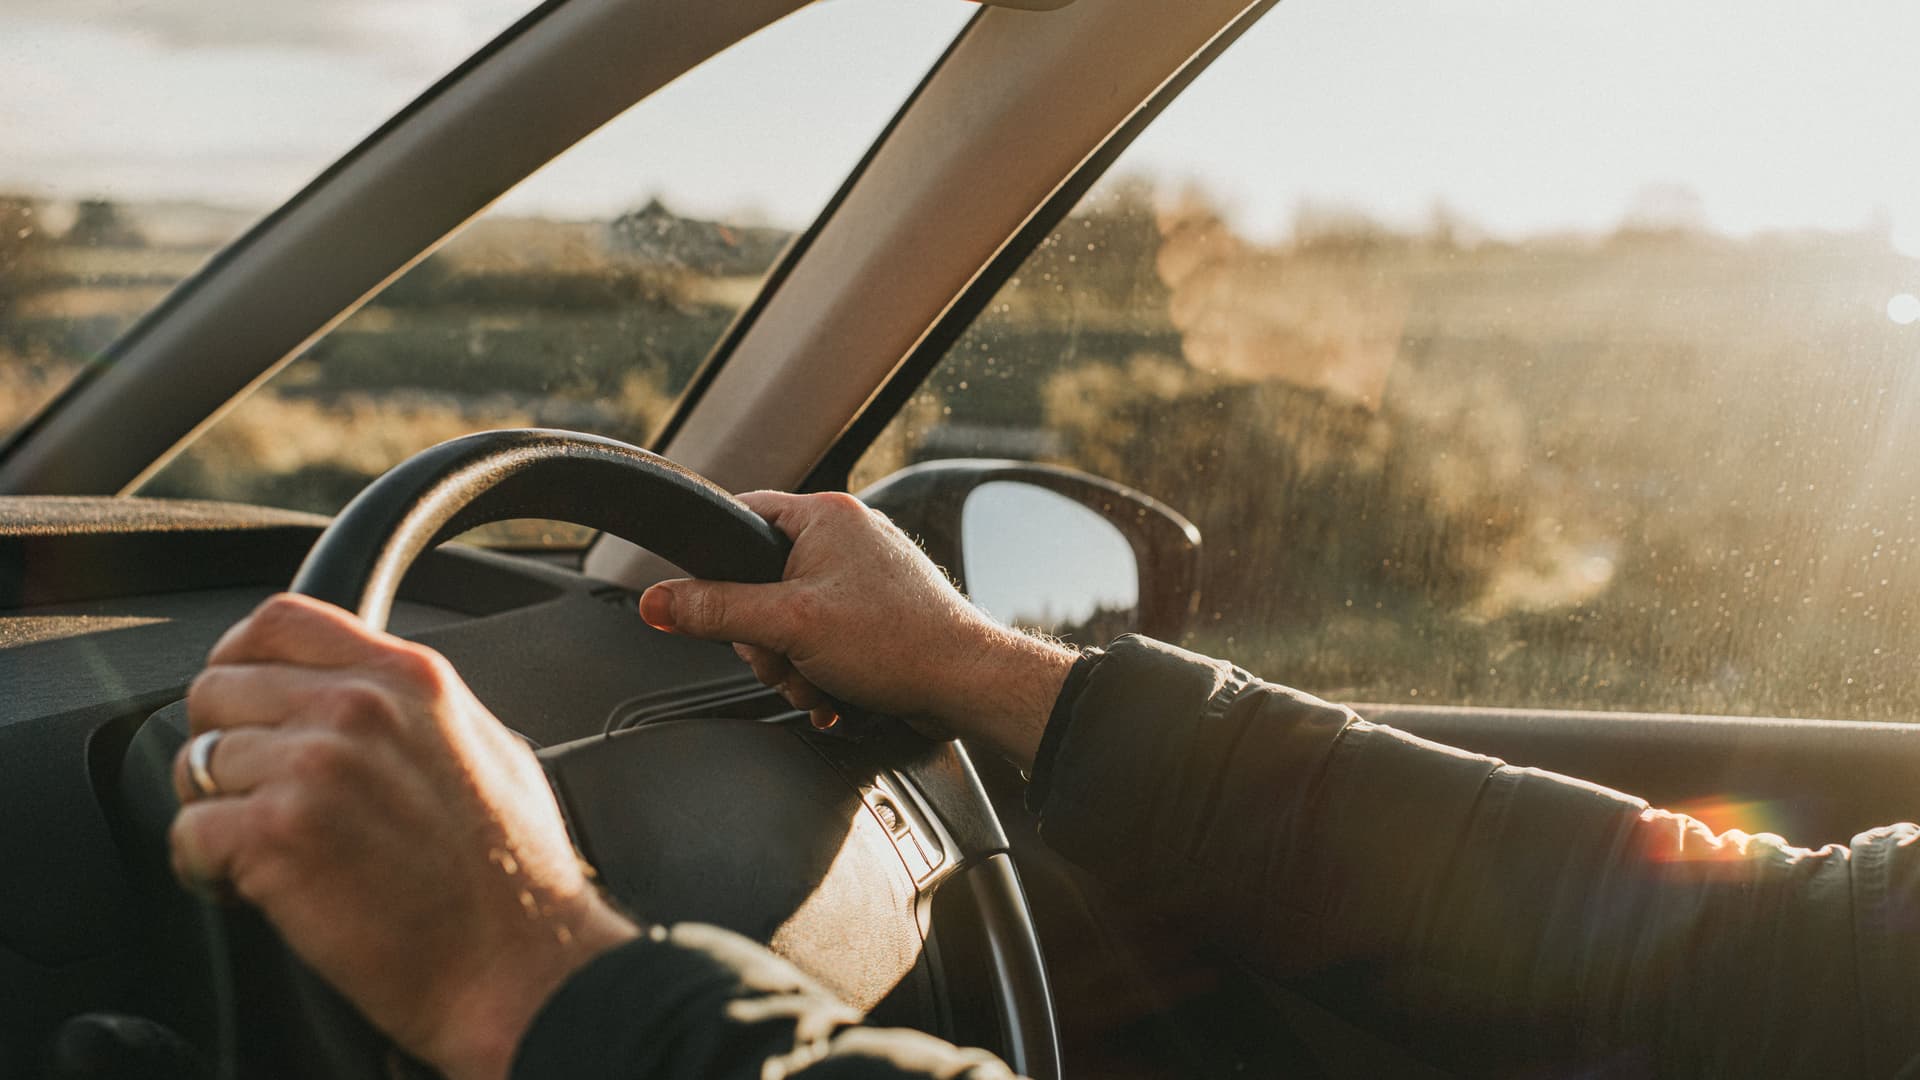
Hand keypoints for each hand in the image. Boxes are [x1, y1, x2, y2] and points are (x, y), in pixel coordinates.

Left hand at [169, 594, 637, 1079]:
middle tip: (258, 797)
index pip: (281, 619)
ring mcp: (316, 766)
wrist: (519, 963)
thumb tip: (360, 696)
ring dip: (217, 814)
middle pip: (218, 689)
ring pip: (195, 764)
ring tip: (266, 852)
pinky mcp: (279, 834)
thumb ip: (415, 708)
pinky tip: (254, 888)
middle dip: (223, 746)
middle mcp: (359, 707)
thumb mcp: (487, 747)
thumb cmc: (514, 876)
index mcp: (410, 677)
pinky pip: (188, 832)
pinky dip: (206, 869)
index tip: (242, 702)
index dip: (240, 659)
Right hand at [638, 491, 1075, 767]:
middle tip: (787, 659)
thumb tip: (657, 602)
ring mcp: (864, 576)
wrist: (966, 685)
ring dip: (793, 665)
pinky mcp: (877, 614)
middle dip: (766, 639)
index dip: (718, 563)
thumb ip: (716, 611)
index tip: (710, 601)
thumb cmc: (898, 641)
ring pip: (790, 621)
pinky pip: (823, 639)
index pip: (743, 516)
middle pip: (760, 583)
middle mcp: (847, 536)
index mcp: (825, 515)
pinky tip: (835, 693)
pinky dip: (821, 672)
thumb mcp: (788, 625)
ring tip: (820, 682)